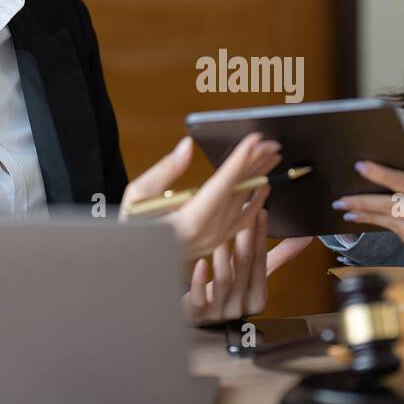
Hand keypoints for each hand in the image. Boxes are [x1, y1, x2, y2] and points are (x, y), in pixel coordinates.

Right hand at [121, 132, 281, 259]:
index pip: (223, 184)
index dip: (241, 160)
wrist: (132, 262)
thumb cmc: (131, 229)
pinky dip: (257, 203)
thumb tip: (187, 147)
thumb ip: (165, 170)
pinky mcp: (214, 242)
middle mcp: (207, 233)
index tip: (256, 141)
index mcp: (188, 221)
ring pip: (244, 204)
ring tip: (272, 157)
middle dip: (256, 164)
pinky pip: (243, 222)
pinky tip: (264, 188)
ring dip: (259, 178)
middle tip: (271, 144)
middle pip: (238, 191)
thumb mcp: (138, 197)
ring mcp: (213, 240)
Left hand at [182, 211, 314, 322]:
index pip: (261, 261)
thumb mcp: (253, 276)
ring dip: (223, 255)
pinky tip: (200, 263)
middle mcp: (240, 307)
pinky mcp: (198, 314)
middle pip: (245, 267)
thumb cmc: (228, 292)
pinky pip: (200, 298)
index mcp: (258, 298)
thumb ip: (278, 258)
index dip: (261, 236)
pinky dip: (200, 280)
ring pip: (225, 280)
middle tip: (242, 214)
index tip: (260, 212)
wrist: (199, 317)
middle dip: (245, 238)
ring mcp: (218, 312)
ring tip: (220, 234)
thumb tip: (305, 237)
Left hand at [331, 151, 403, 271]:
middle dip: (361, 202)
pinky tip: (370, 219)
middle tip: (340, 199)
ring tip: (347, 209)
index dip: (381, 175)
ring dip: (366, 215)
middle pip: (389, 207)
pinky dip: (386, 226)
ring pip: (389, 223)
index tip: (361, 166)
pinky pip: (398, 235)